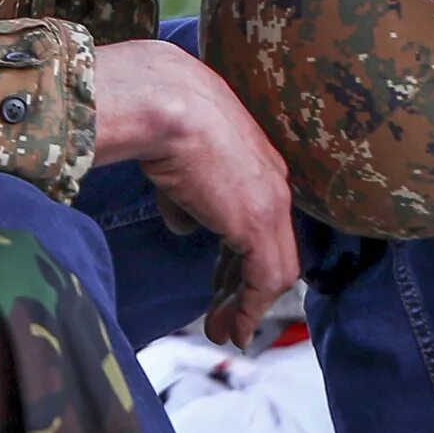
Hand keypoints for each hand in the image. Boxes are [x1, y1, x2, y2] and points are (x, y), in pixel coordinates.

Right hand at [93, 40, 299, 348]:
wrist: (163, 100)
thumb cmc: (160, 114)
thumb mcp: (176, 160)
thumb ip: (185, 197)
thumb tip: (184, 224)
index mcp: (256, 161)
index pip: (259, 220)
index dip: (240, 255)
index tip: (222, 282)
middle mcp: (273, 183)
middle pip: (270, 248)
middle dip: (242, 286)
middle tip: (224, 317)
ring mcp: (270, 203)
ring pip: (272, 269)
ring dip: (245, 305)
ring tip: (223, 331)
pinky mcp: (259, 224)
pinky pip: (265, 280)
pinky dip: (250, 309)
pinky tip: (233, 330)